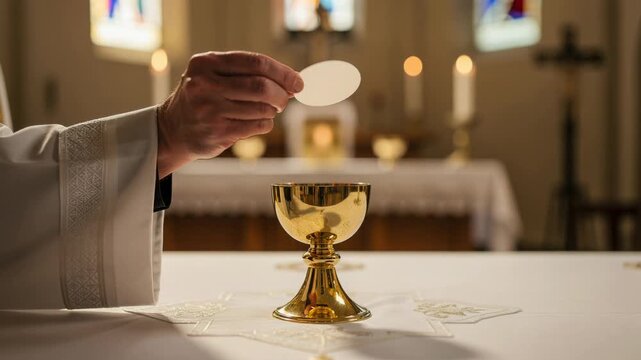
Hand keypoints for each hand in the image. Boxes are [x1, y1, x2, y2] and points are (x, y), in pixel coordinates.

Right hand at [156, 51, 303, 177]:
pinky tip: (256, 122)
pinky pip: (257, 127)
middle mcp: (205, 85)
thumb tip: (293, 82)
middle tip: (285, 100)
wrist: (173, 129)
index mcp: (206, 63)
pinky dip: (265, 124)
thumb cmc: (204, 97)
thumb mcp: (216, 76)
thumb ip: (249, 74)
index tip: (298, 82)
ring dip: (272, 111)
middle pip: (261, 87)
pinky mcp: (217, 132)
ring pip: (262, 109)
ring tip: (265, 110)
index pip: (255, 63)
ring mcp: (210, 110)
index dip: (282, 72)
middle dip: (281, 94)